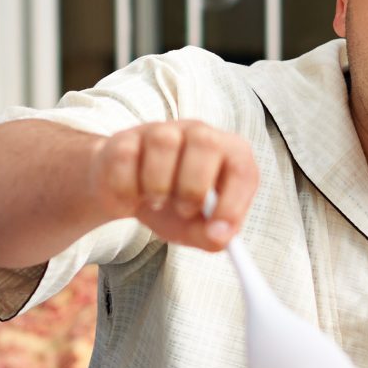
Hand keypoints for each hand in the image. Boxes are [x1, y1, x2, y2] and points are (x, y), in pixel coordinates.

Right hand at [86, 121, 258, 250]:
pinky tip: (132, 192)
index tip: (219, 231)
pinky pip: (127, 157)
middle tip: (184, 210)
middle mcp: (198, 134)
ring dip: (158, 186)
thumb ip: (211, 237)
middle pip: (206, 143)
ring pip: (164, 144)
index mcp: (227, 154)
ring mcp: (161, 131)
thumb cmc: (170, 206)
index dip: (233, 201)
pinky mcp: (127, 138)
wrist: (125, 196)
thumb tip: (218, 237)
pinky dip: (128, 187)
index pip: (242, 168)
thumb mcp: (194, 228)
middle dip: (193, 188)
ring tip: (156, 199)